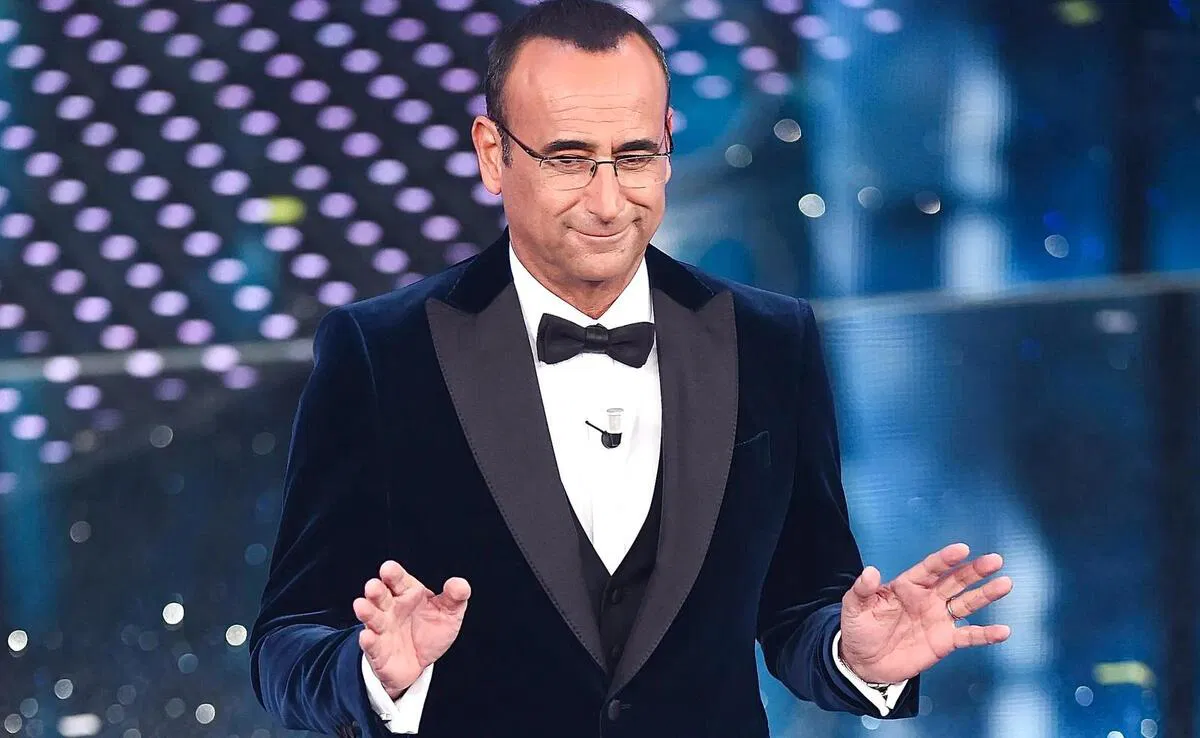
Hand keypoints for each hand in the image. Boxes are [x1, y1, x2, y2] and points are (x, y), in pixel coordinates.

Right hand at [354, 560, 470, 699]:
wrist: (419, 662)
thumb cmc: (430, 630)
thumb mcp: (449, 613)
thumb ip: (455, 597)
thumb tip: (460, 584)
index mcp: (407, 593)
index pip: (398, 580)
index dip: (393, 574)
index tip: (388, 568)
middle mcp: (391, 608)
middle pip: (381, 596)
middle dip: (376, 591)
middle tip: (373, 586)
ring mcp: (382, 629)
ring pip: (372, 618)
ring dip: (367, 612)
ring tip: (361, 605)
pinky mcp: (378, 651)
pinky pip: (372, 645)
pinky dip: (368, 641)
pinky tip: (367, 636)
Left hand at [838, 543, 1011, 684]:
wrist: (865, 663)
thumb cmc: (859, 630)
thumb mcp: (854, 607)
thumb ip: (862, 589)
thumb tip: (869, 571)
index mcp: (907, 585)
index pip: (929, 568)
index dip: (945, 559)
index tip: (962, 549)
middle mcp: (927, 598)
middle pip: (955, 580)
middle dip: (975, 570)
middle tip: (994, 560)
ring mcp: (938, 619)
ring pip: (967, 603)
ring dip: (986, 594)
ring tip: (1005, 584)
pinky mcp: (945, 641)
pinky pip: (969, 636)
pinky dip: (986, 634)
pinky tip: (1003, 631)